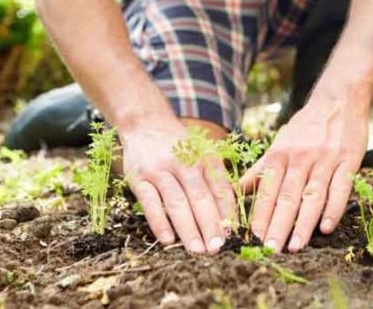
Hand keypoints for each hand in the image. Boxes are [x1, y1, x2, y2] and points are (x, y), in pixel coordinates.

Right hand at [121, 118, 236, 254]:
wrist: (146, 123)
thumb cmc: (180, 146)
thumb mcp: (202, 153)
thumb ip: (215, 179)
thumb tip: (229, 216)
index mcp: (205, 157)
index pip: (220, 188)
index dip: (227, 213)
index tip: (233, 235)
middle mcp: (184, 162)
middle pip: (200, 198)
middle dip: (210, 225)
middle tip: (217, 248)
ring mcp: (160, 170)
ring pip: (177, 202)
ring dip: (188, 228)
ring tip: (197, 249)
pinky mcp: (139, 178)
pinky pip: (150, 202)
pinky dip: (159, 222)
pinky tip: (168, 240)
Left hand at [240, 94, 368, 251]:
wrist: (338, 99)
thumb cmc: (305, 126)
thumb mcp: (279, 143)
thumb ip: (260, 169)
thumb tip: (235, 191)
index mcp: (280, 154)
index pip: (267, 190)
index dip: (260, 216)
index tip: (252, 240)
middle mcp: (300, 158)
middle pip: (287, 196)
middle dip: (278, 225)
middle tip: (270, 250)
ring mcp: (325, 159)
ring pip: (312, 195)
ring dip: (303, 223)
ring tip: (295, 247)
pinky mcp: (349, 160)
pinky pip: (340, 187)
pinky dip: (334, 208)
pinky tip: (327, 228)